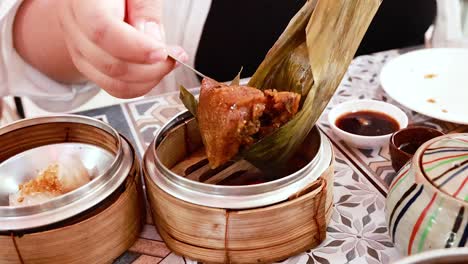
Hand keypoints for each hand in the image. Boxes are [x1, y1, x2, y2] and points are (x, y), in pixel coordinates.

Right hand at [57, 0, 186, 97]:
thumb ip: (145, 8)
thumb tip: (153, 42)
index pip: (102, 31)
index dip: (135, 48)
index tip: (162, 52)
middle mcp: (73, 24)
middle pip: (108, 63)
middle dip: (150, 69)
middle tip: (175, 56)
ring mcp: (77, 47)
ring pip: (111, 82)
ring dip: (148, 80)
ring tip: (169, 62)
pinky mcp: (88, 63)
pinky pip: (114, 87)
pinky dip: (140, 85)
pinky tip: (156, 70)